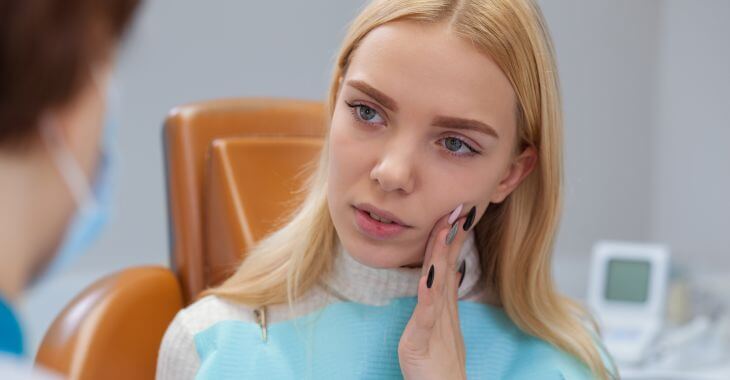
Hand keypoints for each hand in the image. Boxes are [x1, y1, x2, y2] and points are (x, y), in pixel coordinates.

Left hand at [398, 204, 475, 379]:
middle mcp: (442, 309)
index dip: (449, 237)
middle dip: (450, 234)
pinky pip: (427, 312)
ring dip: (442, 253)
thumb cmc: (437, 365)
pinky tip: (430, 275)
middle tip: (459, 206)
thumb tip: (444, 274)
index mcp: (443, 304)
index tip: (454, 211)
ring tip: (446, 227)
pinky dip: (429, 291)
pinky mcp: (422, 338)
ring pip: (439, 281)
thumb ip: (439, 301)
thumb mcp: (437, 327)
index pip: (447, 262)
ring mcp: (435, 322)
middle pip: (447, 264)